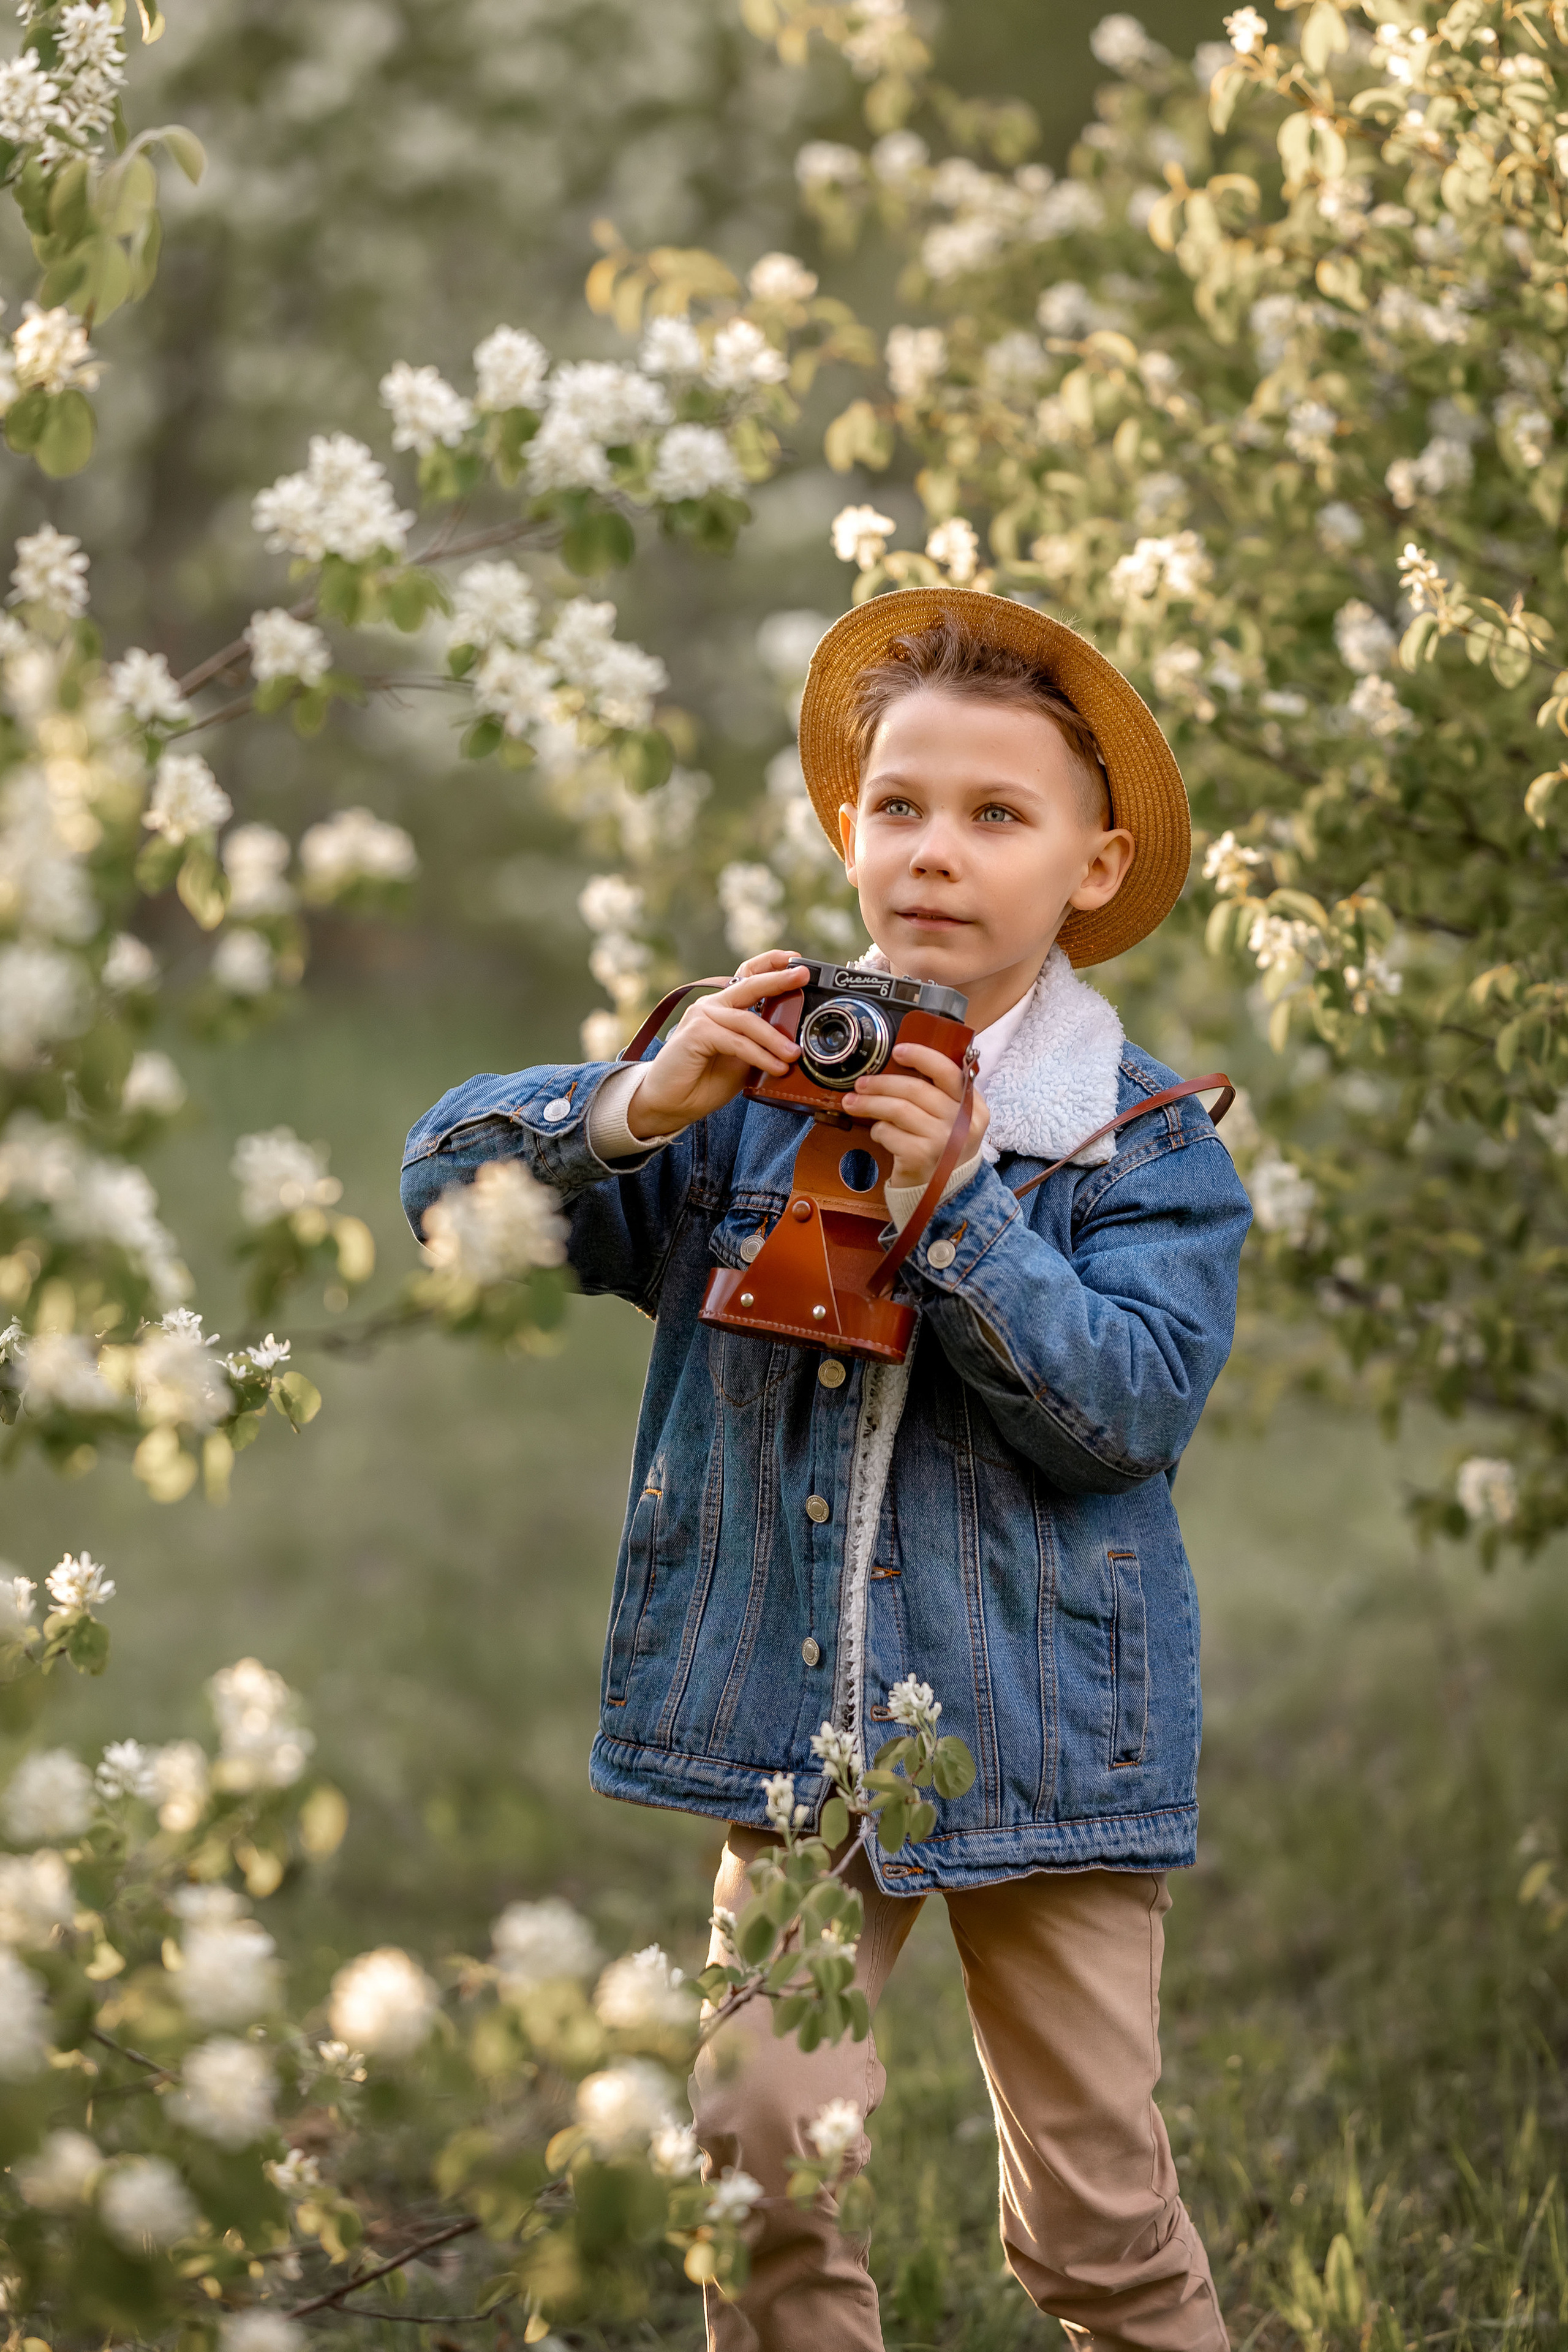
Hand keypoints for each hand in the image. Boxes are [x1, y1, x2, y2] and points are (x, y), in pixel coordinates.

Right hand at [626, 951, 808, 1138]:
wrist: (671, 1103)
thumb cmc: (704, 1081)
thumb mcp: (743, 1061)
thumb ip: (761, 1047)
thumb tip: (794, 1045)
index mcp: (725, 1008)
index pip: (748, 976)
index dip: (771, 964)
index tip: (796, 959)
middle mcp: (713, 1006)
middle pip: (749, 984)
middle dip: (779, 979)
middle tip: (803, 975)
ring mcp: (702, 1016)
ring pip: (747, 1020)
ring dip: (774, 1038)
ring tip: (794, 1054)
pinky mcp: (697, 1033)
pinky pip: (737, 1041)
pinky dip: (760, 1055)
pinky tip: (776, 1067)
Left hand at [842, 1042, 989, 1192]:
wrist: (948, 1193)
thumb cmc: (945, 1149)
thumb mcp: (956, 1120)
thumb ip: (941, 1094)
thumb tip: (902, 1064)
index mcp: (974, 1107)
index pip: (949, 1071)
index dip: (921, 1056)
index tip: (898, 1051)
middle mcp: (962, 1123)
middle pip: (915, 1089)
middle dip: (882, 1083)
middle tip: (862, 1083)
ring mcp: (942, 1140)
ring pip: (897, 1109)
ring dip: (870, 1103)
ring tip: (854, 1102)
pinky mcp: (920, 1157)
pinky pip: (889, 1132)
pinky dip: (878, 1131)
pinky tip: (880, 1133)